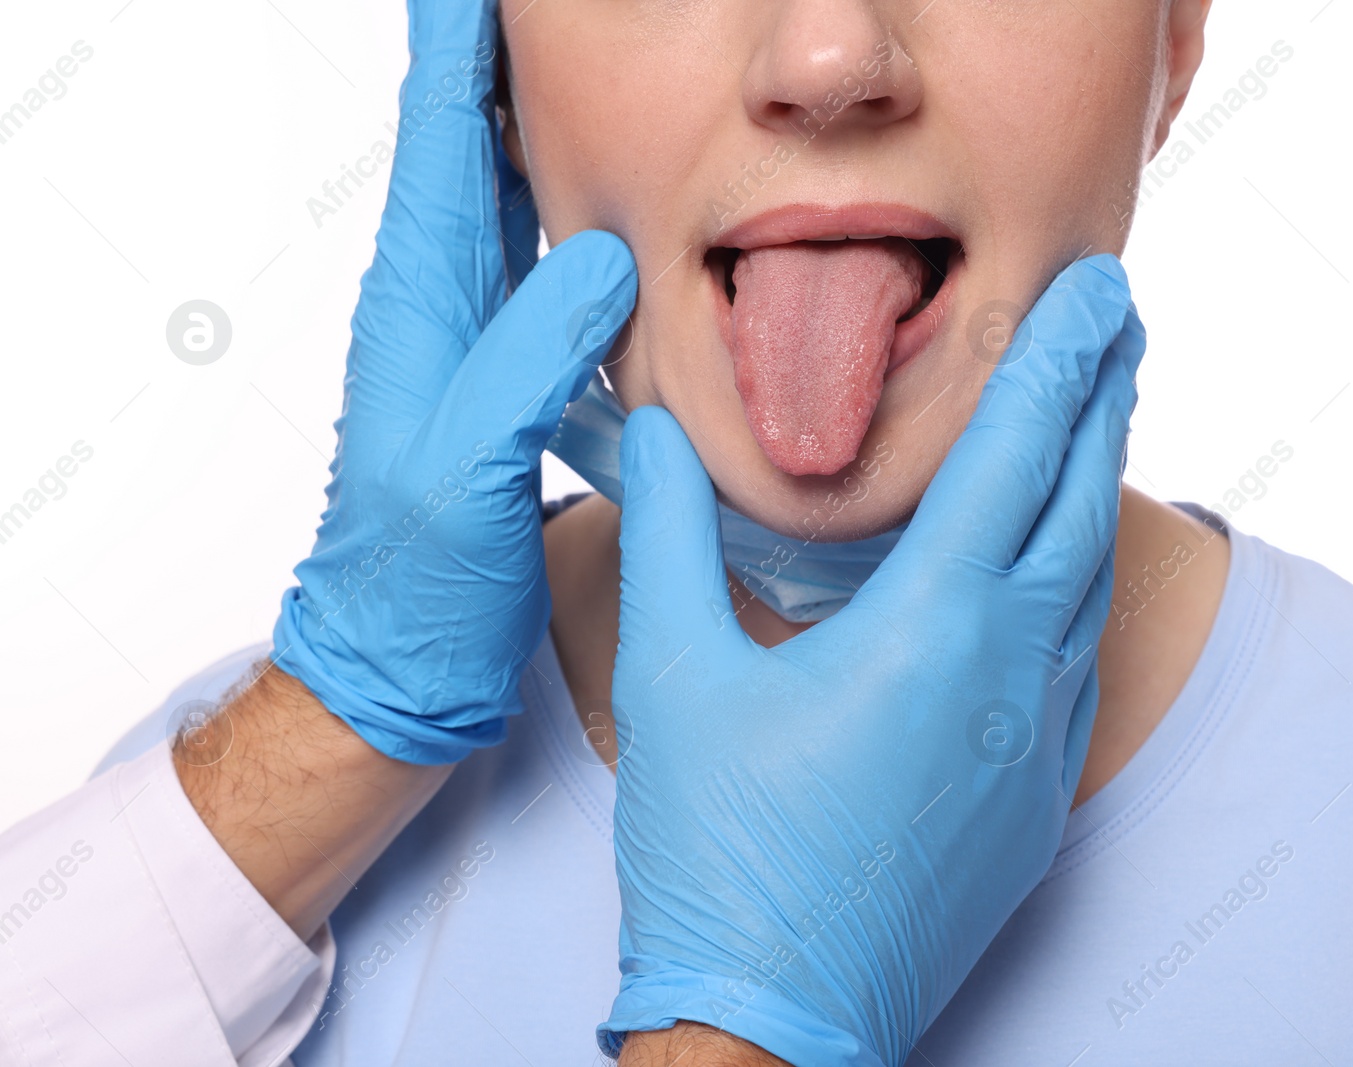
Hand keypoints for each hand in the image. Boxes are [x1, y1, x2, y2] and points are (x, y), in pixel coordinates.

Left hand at [270, 0, 636, 763]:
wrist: (401, 663)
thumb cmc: (416, 582)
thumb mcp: (468, 468)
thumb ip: (527, 356)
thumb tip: (600, 253)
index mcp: (421, 301)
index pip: (442, 133)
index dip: (460, 39)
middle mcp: (439, 299)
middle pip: (469, 135)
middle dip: (503, 48)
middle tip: (559, 4)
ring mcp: (470, 333)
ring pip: (504, 189)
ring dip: (531, 111)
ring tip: (575, 53)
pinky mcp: (504, 372)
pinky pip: (534, 258)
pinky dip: (562, 200)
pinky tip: (596, 187)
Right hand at [598, 256, 1144, 1064]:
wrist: (773, 1017)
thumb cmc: (719, 850)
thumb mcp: (674, 675)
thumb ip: (671, 537)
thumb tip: (658, 432)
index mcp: (928, 629)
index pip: (1010, 458)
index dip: (1052, 361)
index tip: (1092, 292)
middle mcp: (1009, 676)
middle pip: (1079, 504)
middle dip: (1103, 399)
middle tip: (1118, 325)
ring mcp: (1036, 745)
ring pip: (1087, 585)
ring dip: (1095, 490)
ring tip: (1094, 426)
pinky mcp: (1038, 804)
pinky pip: (1076, 666)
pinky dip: (1075, 590)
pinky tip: (1055, 576)